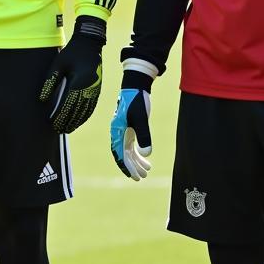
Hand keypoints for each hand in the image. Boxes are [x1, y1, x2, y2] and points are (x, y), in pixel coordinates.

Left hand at [38, 16, 106, 133]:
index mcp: (78, 82)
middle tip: (58, 130)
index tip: (53, 124)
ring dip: (77, 121)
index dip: (61, 116)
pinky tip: (79, 121)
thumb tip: (42, 99)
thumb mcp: (57, 64)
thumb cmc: (71, 53)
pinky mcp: (98, 89)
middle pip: (77, 110)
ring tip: (67, 129)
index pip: (68, 105)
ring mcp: (95, 89)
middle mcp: (89, 88)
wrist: (90, 44)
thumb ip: (50, 82)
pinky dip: (85, 116)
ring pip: (86, 111)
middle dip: (67, 122)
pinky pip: (92, 106)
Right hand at [110, 60, 155, 179]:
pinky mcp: (129, 127)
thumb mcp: (141, 118)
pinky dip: (138, 152)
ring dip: (136, 161)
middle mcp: (118, 133)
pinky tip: (146, 158)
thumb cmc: (137, 101)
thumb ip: (144, 136)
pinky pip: (132, 144)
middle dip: (132, 167)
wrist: (135, 86)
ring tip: (146, 171)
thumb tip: (146, 155)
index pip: (120, 154)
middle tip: (141, 178)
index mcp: (117, 131)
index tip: (134, 177)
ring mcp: (123, 130)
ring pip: (128, 151)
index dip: (127, 167)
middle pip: (123, 155)